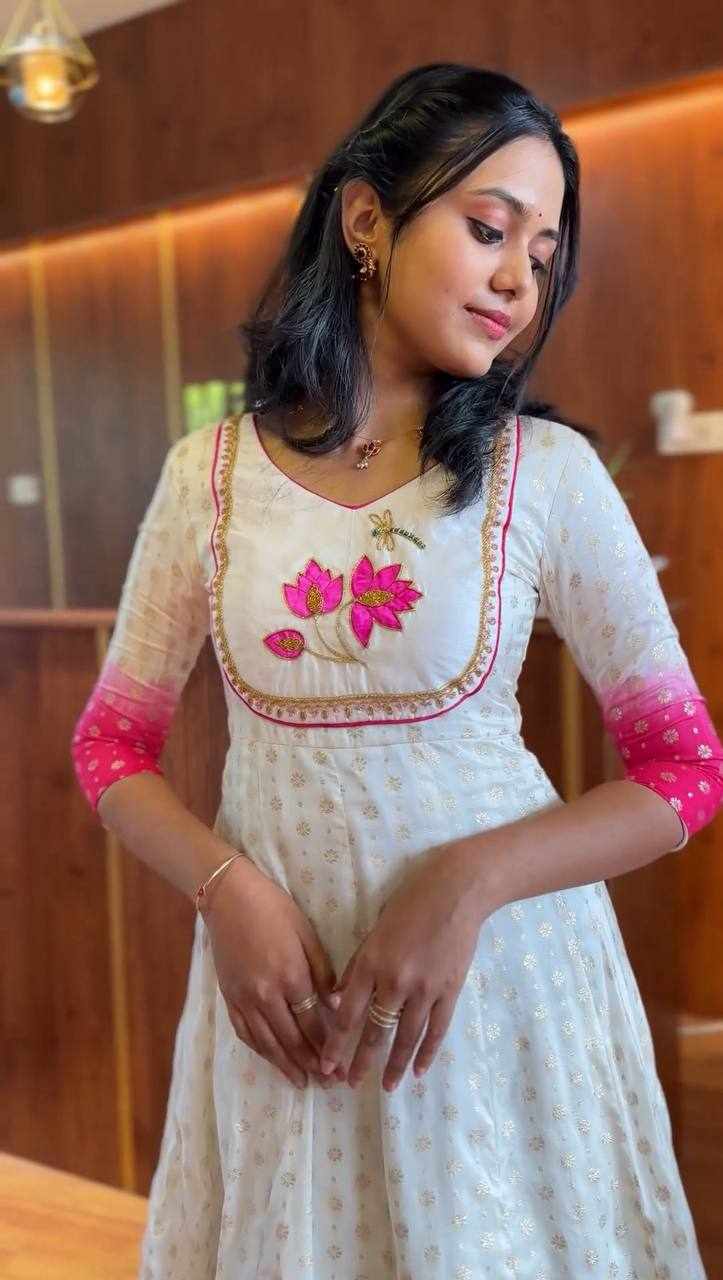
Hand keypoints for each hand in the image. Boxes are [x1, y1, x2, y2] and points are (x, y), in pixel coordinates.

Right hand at [202, 854, 345, 1089]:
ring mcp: (244, 998)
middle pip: (291, 1039)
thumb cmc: (273, 909)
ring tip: (301, 1082)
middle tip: (327, 1083)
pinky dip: (260, 1050)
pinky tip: (271, 1059)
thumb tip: (337, 1003)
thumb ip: (323, 971)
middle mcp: (266, 994)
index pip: (312, 1022)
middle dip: (311, 1064)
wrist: (228, 898)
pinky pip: (245, 1032)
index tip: (340, 1065)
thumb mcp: (306, 933)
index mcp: (290, 976)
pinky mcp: (229, 997)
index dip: (327, 1047)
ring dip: (285, 1065)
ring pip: (267, 1042)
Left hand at [320, 840, 486, 1090]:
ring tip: (387, 1086)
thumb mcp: (374, 930)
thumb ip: (357, 966)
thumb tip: (335, 998)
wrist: (456, 891)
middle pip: (374, 1031)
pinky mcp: (449, 991)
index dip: (336, 1044)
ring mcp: (424, 989)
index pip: (347, 1013)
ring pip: (406, 1037)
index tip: (326, 1065)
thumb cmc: (410, 903)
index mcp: (371, 963)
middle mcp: (394, 981)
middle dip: (361, 1060)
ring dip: (394, 1065)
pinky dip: (427, 1052)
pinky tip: (418, 1071)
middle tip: (350, 1084)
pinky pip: (436, 1030)